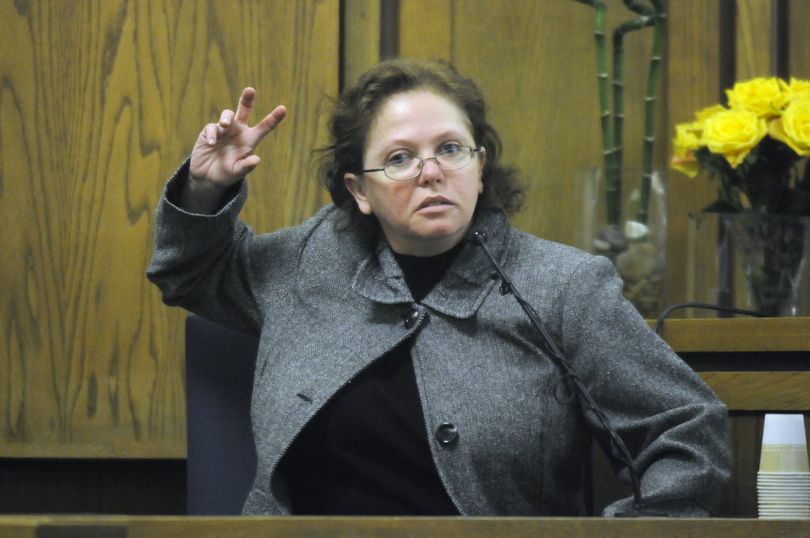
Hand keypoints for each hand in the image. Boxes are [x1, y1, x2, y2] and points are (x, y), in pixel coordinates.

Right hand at [186, 87, 286, 201]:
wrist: (207, 177)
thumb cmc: (226, 174)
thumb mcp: (237, 172)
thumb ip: (246, 167)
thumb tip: (256, 160)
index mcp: (249, 140)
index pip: (264, 127)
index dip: (274, 118)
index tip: (283, 109)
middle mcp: (238, 131)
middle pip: (244, 110)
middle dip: (247, 99)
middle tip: (250, 90)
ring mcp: (223, 130)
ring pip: (227, 115)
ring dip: (226, 118)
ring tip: (224, 125)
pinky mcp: (209, 132)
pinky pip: (211, 127)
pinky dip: (212, 134)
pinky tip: (211, 143)